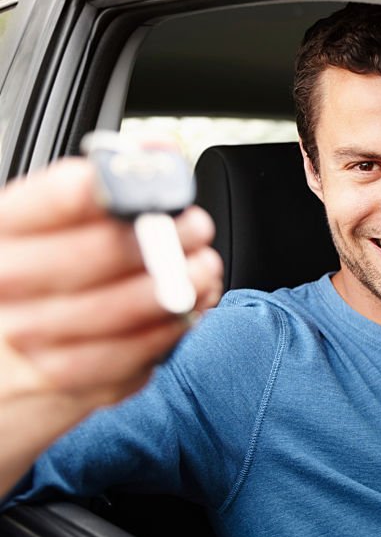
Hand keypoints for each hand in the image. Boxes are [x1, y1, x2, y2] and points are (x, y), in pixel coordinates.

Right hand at [0, 158, 222, 493]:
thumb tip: (156, 149)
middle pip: (79, 261)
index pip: (31, 207)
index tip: (140, 182)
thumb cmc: (33, 293)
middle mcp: (0, 287)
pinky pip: (120, 364)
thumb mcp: (46, 235)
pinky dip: (162, 336)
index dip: (87, 193)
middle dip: (151, 242)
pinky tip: (187, 314)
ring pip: (106, 316)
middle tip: (195, 227)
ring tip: (204, 269)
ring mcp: (24, 342)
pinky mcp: (56, 387)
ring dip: (169, 291)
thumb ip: (102, 189)